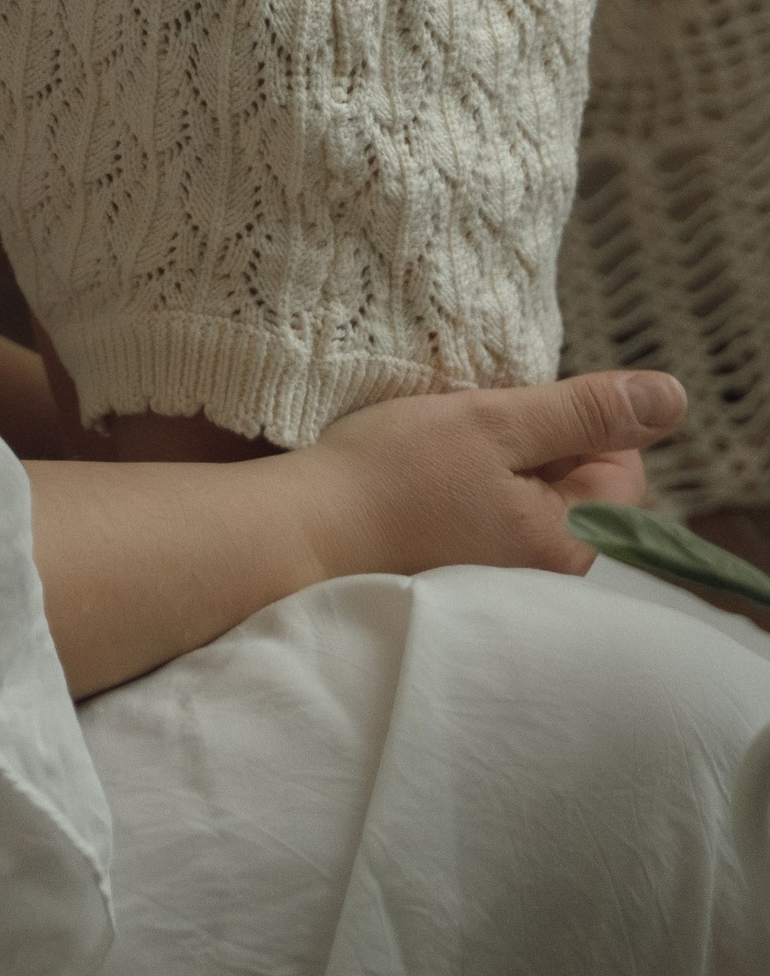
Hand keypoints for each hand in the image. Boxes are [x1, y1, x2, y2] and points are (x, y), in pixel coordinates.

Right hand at [294, 368, 685, 586]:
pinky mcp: (463, 573)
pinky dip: (466, 486)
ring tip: (438, 451)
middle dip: (531, 441)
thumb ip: (586, 412)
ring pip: (529, 494)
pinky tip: (422, 478)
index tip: (507, 412)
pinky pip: (491, 515)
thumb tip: (673, 398)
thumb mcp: (496, 423)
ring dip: (494, 461)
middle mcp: (547, 573)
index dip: (570, 421)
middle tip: (467, 429)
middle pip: (575, 482)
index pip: (621, 465)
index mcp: (569, 540)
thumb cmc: (393, 473)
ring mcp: (503, 578)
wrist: (302, 531)